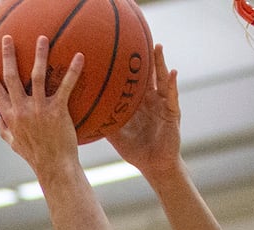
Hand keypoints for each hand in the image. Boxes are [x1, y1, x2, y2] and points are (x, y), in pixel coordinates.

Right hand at [0, 34, 83, 172]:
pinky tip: (79, 56)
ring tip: (42, 38)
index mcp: (9, 116)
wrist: (54, 167)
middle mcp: (21, 110)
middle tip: (8, 38)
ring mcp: (39, 109)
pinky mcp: (57, 111)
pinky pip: (65, 86)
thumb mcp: (14, 144)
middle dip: (8, 55)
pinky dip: (73, 71)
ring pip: (36, 76)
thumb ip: (4, 131)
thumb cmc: (35, 156)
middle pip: (11, 77)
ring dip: (39, 55)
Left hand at [105, 45, 181, 178]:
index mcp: (137, 104)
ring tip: (157, 47)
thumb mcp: (116, 135)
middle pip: (147, 75)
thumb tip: (81, 119)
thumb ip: (103, 124)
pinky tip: (172, 73)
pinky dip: (172, 84)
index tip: (116, 52)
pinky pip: (172, 96)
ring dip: (160, 63)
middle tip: (136, 40)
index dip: (126, 68)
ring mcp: (162, 104)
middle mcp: (150, 100)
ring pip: (161, 79)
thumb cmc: (136, 150)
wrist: (154, 165)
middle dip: (143, 58)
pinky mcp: (172, 112)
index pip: (131, 81)